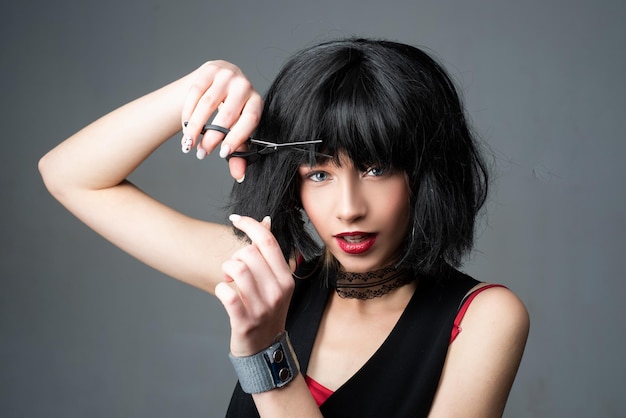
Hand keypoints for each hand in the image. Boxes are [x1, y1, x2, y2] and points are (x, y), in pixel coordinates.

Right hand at [181, 61, 262, 180]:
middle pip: (226, 115)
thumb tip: (239, 176)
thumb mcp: (237, 130)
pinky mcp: (209, 69)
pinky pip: (195, 93)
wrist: (220, 81)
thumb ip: (239, 153)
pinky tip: (186, 126)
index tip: (222, 154)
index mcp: (256, 102)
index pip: (249, 121)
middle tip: (201, 153)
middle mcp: (244, 86)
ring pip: (207, 104)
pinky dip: (188, 113)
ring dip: (195, 127)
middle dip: (212, 138)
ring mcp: (226, 75)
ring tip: (189, 143)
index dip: (236, 138)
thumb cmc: (232, 111)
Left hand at [215, 215, 294, 356]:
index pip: (268, 241)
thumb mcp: (275, 282)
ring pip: (237, 269)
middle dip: (235, 256)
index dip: (250, 224)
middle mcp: (278, 290)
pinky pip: (227, 294)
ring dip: (226, 271)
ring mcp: (262, 306)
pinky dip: (221, 289)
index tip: (237, 219)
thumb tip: (265, 222)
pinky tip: (224, 292)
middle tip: (234, 270)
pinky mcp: (245, 321)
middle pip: (249, 253)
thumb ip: (269, 254)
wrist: (265, 348)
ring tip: (229, 280)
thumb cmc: (267, 310)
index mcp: (286, 277)